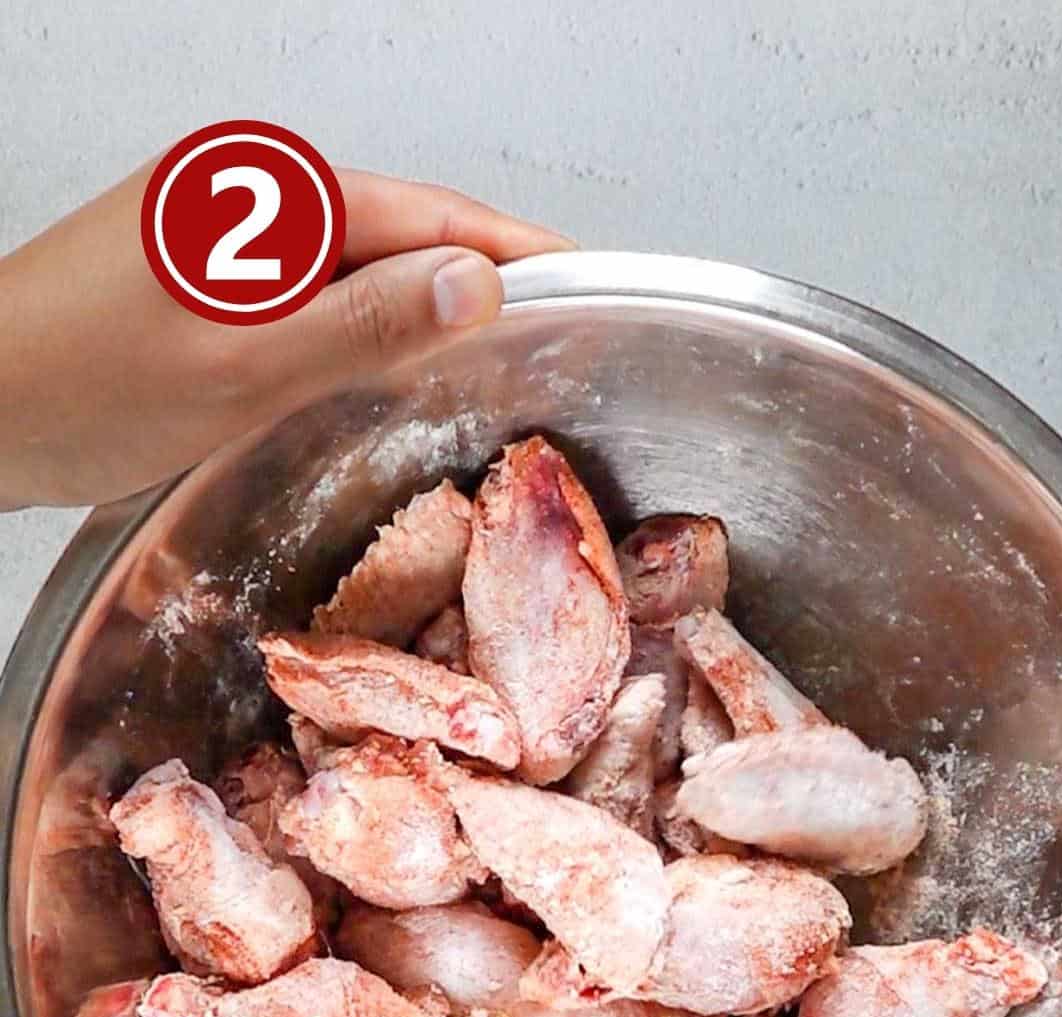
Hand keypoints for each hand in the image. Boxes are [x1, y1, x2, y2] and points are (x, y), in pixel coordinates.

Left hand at [0, 162, 569, 509]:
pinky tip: (384, 372)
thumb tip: (476, 284)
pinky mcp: (208, 272)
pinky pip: (314, 292)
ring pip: (359, 270)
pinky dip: (361, 329)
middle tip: (557, 340)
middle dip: (480, 285)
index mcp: (270, 195)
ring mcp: (228, 230)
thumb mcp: (243, 369)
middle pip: (402, 236)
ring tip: (491, 363)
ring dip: (420, 313)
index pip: (431, 216)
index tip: (587, 284)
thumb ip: (364, 324)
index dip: (518, 253)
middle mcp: (254, 194)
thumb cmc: (84, 387)